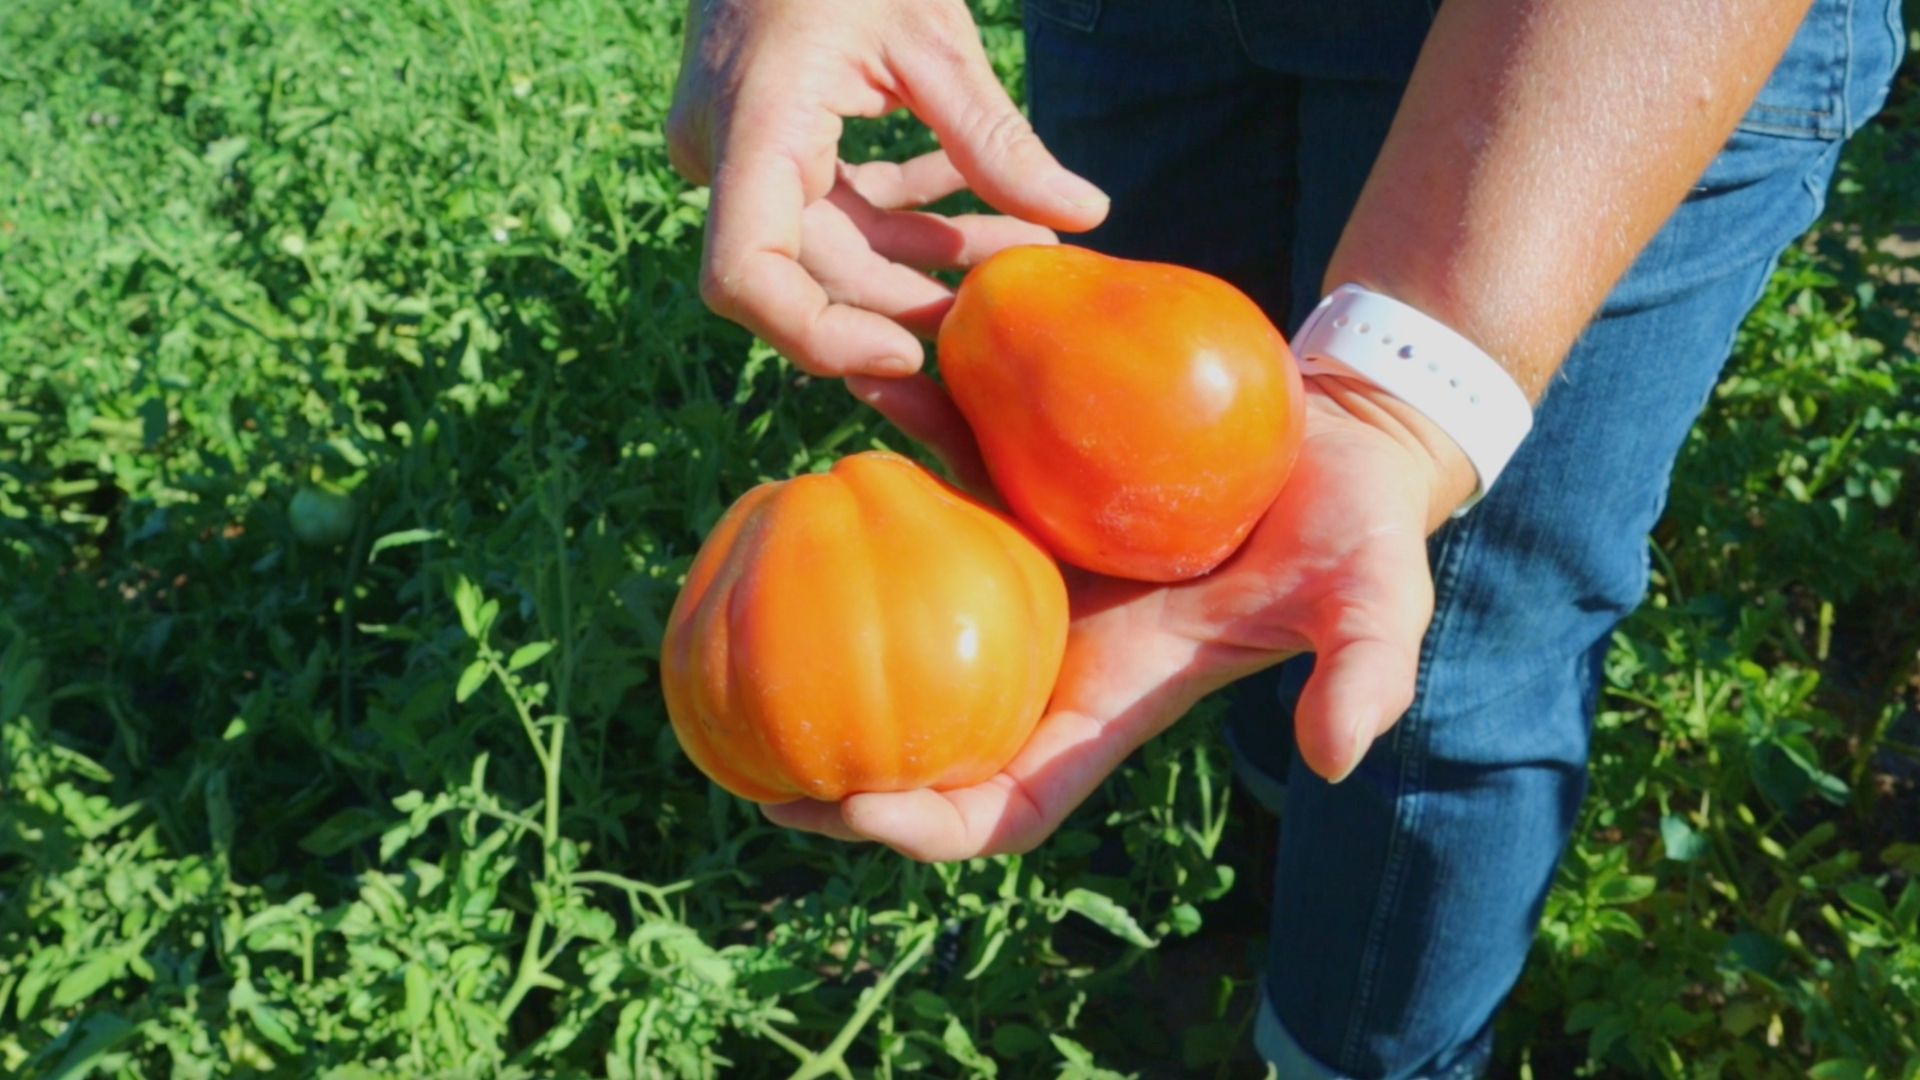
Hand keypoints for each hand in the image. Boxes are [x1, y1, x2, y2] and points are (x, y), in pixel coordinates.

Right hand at [665, 0, 1109, 375]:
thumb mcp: (931, 34)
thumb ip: (995, 137)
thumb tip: (1085, 216)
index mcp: (750, 126)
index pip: (745, 275)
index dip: (820, 335)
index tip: (908, 351)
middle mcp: (726, 156)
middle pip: (811, 275)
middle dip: (914, 299)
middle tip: (1014, 304)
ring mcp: (741, 156)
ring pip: (832, 250)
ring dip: (925, 258)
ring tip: (1024, 248)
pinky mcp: (767, 147)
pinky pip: (835, 210)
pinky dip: (904, 216)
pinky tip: (979, 206)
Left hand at [766, 375, 1477, 860]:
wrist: (1334, 430)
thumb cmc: (1353, 525)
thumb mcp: (1375, 596)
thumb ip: (1365, 671)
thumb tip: (1332, 758)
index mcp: (1106, 704)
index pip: (1004, 802)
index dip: (930, 825)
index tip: (851, 807)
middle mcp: (1043, 655)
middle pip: (918, 738)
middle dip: (827, 766)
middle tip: (738, 743)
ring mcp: (1018, 578)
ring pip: (897, 617)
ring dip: (820, 619)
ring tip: (731, 596)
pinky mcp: (1014, 495)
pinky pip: (928, 493)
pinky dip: (879, 472)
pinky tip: (828, 432)